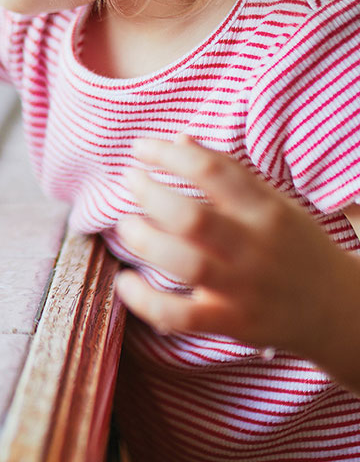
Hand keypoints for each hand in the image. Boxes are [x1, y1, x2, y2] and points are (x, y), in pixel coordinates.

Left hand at [114, 135, 359, 367]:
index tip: (139, 148)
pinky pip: (182, 315)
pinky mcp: (234, 322)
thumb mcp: (273, 204)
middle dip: (151, 195)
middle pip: (194, 218)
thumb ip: (227, 174)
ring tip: (126, 226)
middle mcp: (256, 246)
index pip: (214, 170)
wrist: (343, 310)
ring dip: (146, 241)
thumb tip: (179, 139)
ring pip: (187, 264)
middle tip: (128, 181)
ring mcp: (245, 287)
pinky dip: (146, 300)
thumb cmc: (294, 249)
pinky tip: (124, 282)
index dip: (169, 154)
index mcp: (267, 210)